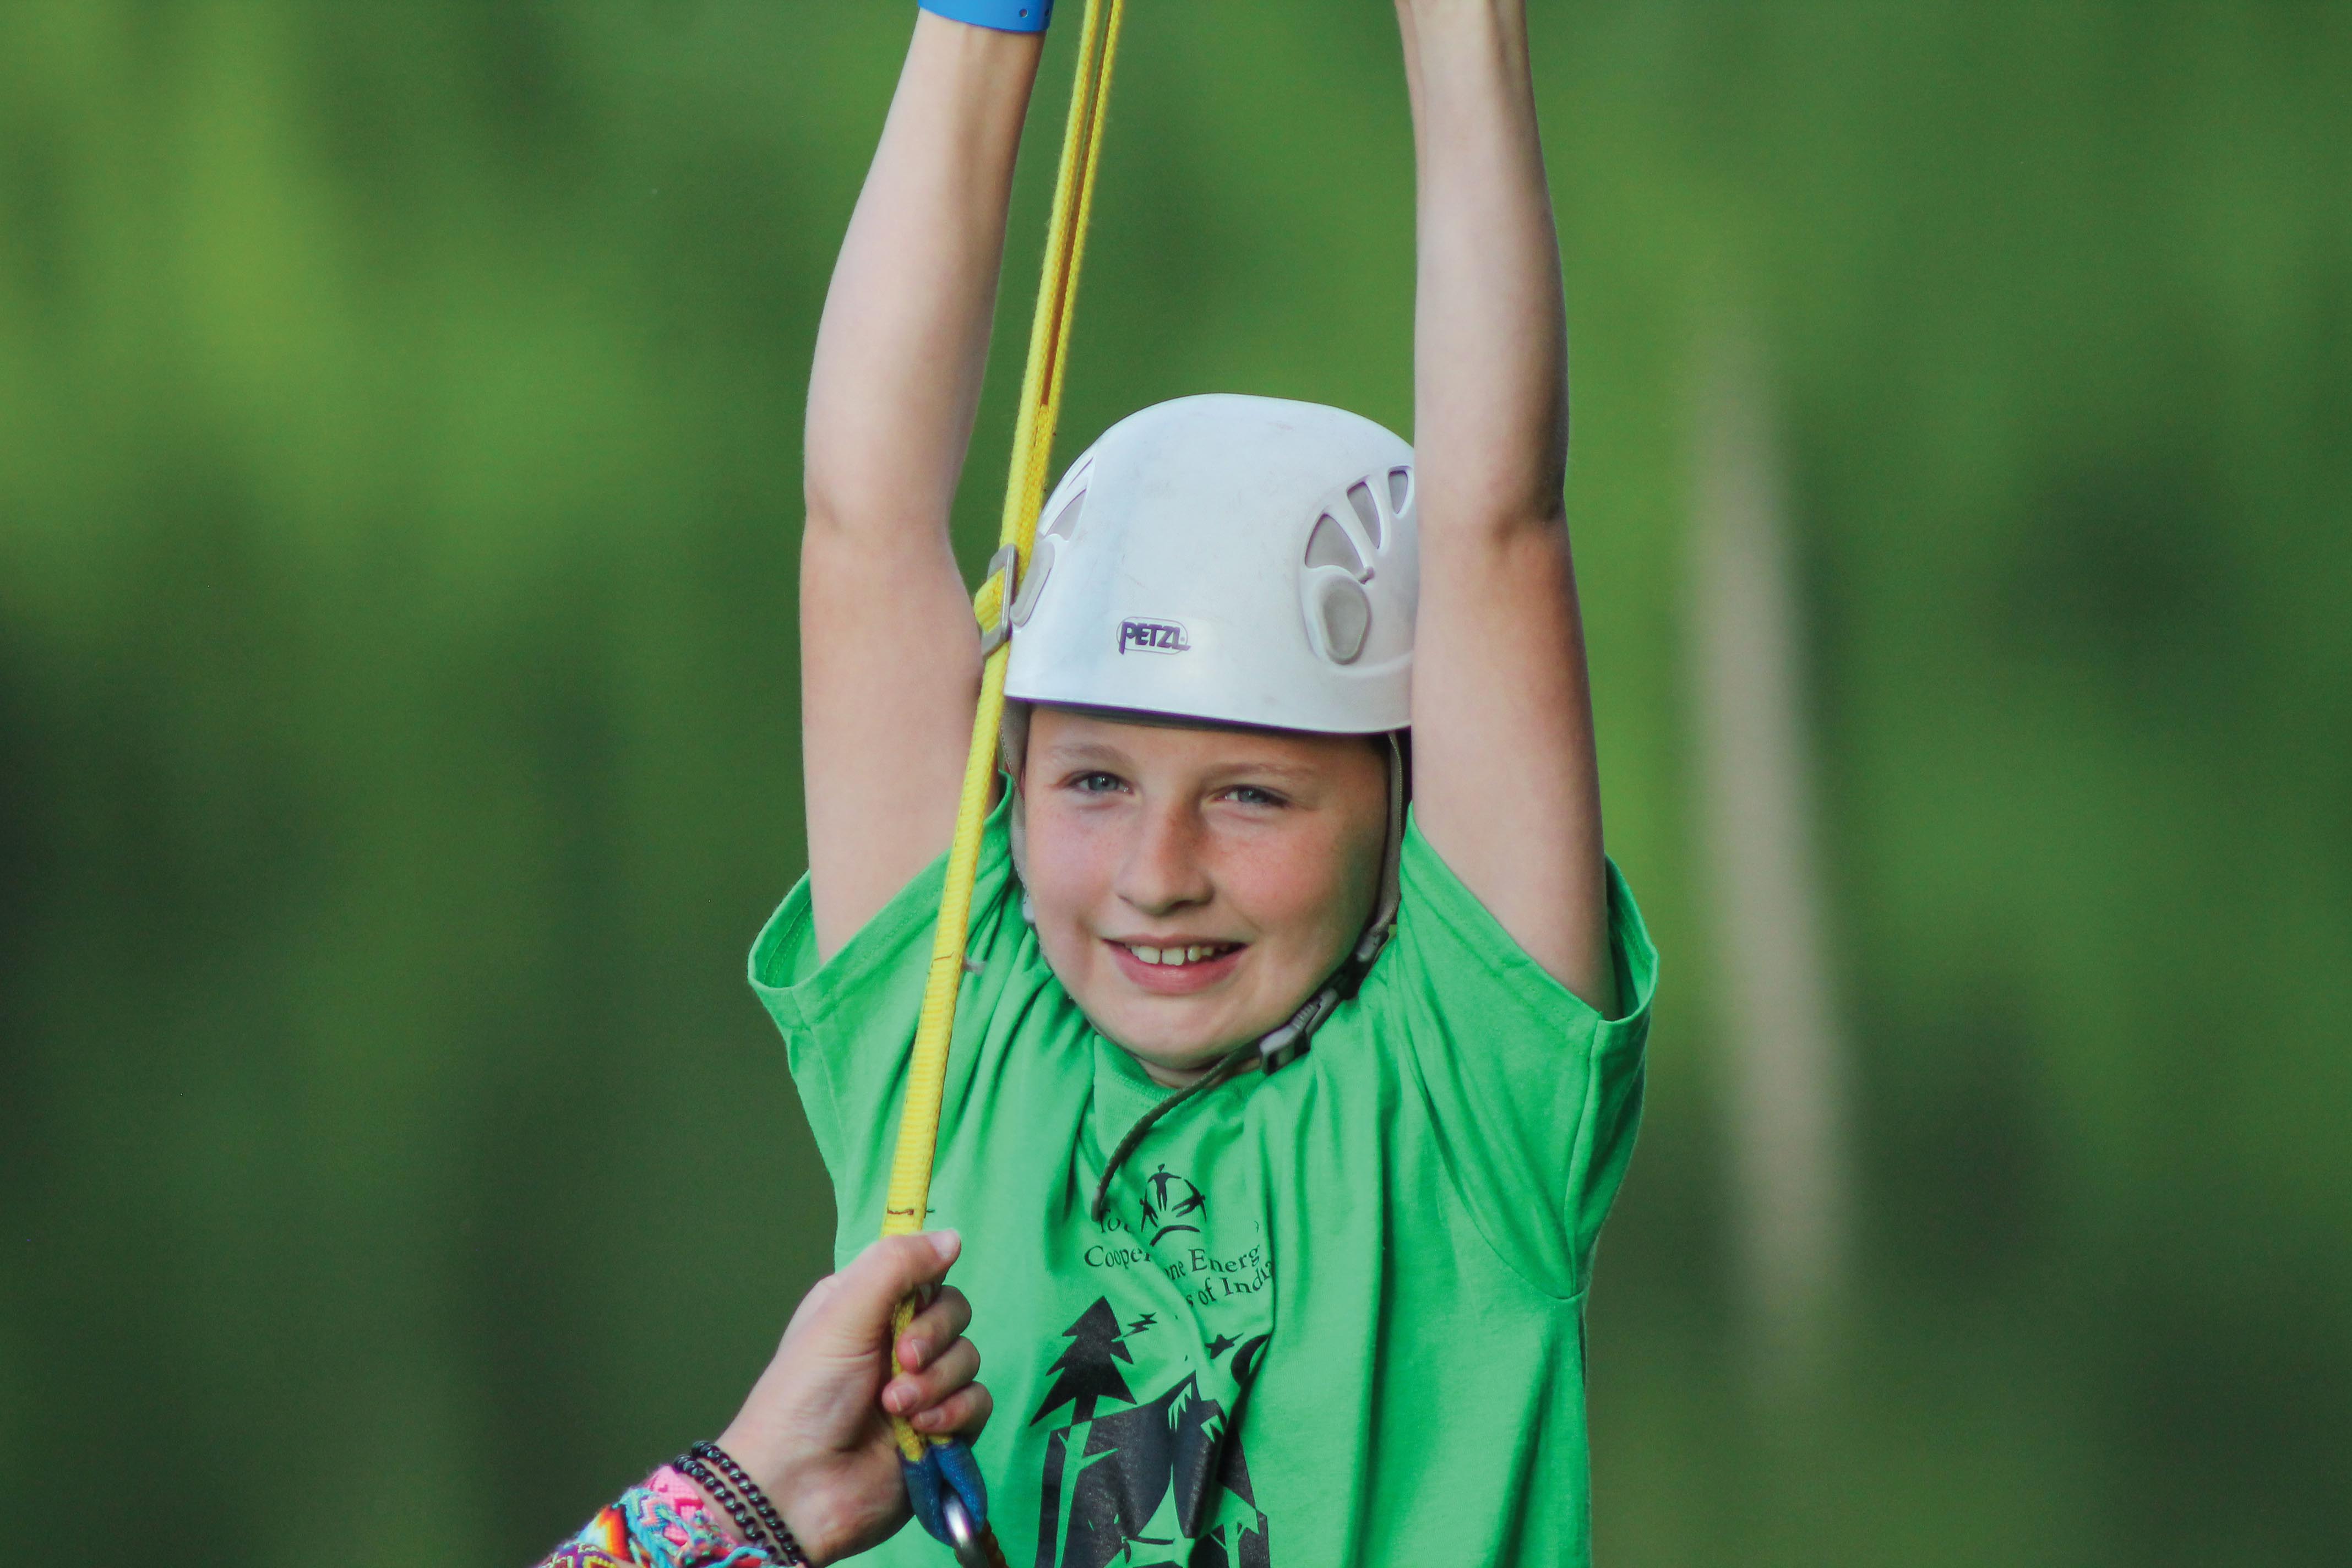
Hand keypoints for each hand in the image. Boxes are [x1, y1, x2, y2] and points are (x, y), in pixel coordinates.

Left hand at [715, 1232, 989, 1565]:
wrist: (797, 1488)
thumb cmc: (806, 1394)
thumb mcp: (842, 1313)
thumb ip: (897, 1266)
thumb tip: (952, 1236)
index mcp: (866, 1307)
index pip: (924, 1274)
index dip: (928, 1286)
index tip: (913, 1304)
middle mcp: (895, 1343)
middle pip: (954, 1314)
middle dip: (934, 1339)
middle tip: (901, 1362)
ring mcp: (919, 1389)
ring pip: (968, 1359)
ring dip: (937, 1383)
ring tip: (896, 1408)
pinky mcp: (940, 1431)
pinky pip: (978, 1404)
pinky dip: (955, 1414)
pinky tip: (923, 1430)